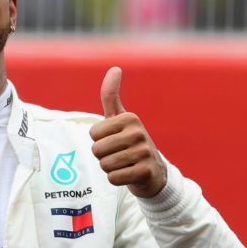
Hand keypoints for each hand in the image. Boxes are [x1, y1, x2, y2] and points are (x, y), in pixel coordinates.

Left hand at [89, 67, 166, 197]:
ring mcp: (144, 152)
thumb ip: (111, 96)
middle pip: (97, 150)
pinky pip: (114, 178)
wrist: (153, 172)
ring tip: (123, 164)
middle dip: (103, 156)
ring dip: (110, 168)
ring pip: (105, 165)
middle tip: (118, 155)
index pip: (93, 134)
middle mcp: (138, 132)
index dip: (99, 141)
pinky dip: (117, 179)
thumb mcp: (120, 118)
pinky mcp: (146, 172)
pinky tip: (128, 174)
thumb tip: (114, 68)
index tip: (114, 141)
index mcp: (130, 117)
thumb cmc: (129, 142)